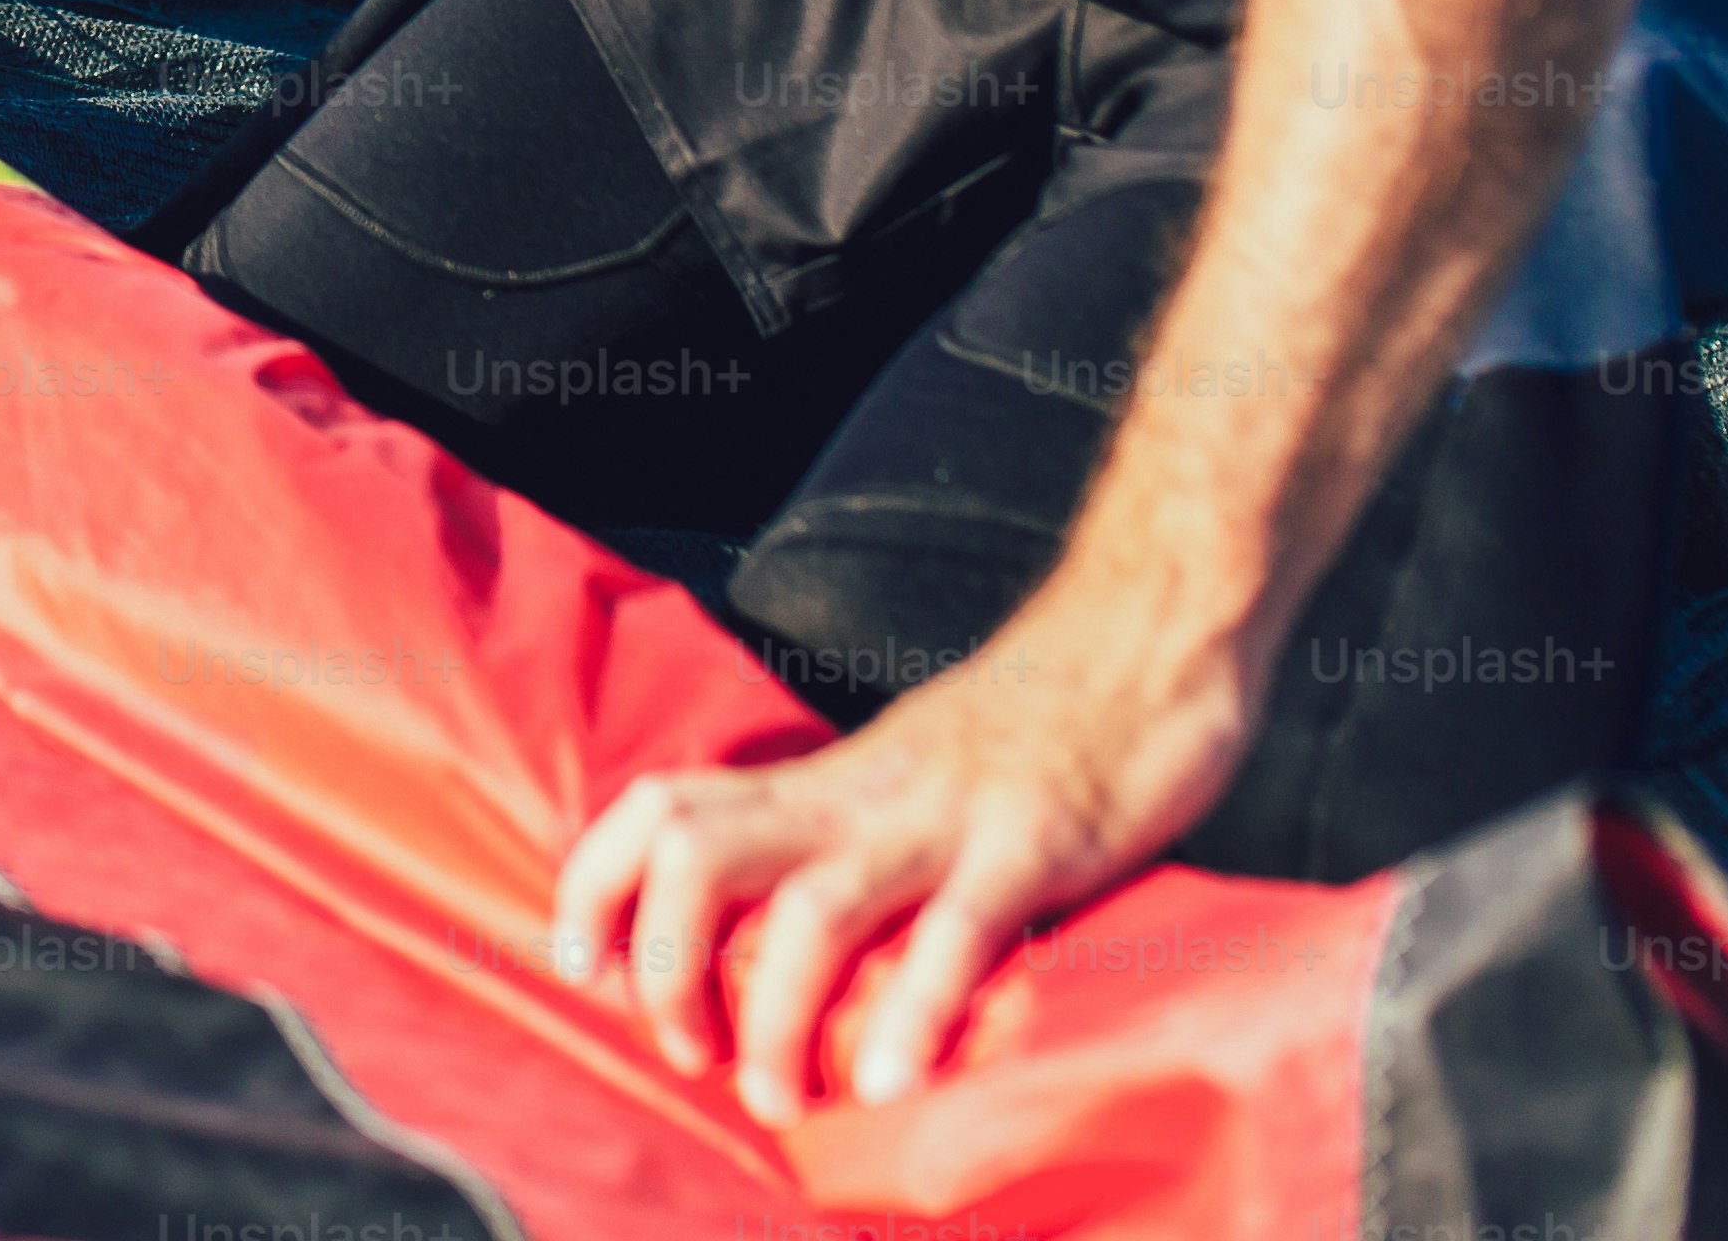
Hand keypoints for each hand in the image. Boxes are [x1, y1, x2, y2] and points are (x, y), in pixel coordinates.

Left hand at [549, 588, 1255, 1118]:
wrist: (1144, 629)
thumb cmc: (1026, 726)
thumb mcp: (900, 776)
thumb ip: (840, 838)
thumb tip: (769, 938)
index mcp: (822, 782)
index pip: (660, 805)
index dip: (595, 884)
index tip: (582, 970)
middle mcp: (859, 794)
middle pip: (699, 853)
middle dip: (665, 964)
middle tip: (690, 1055)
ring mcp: (943, 815)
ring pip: (813, 908)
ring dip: (774, 1014)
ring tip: (778, 1098)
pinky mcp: (1035, 840)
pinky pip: (960, 930)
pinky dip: (915, 1009)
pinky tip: (890, 1082)